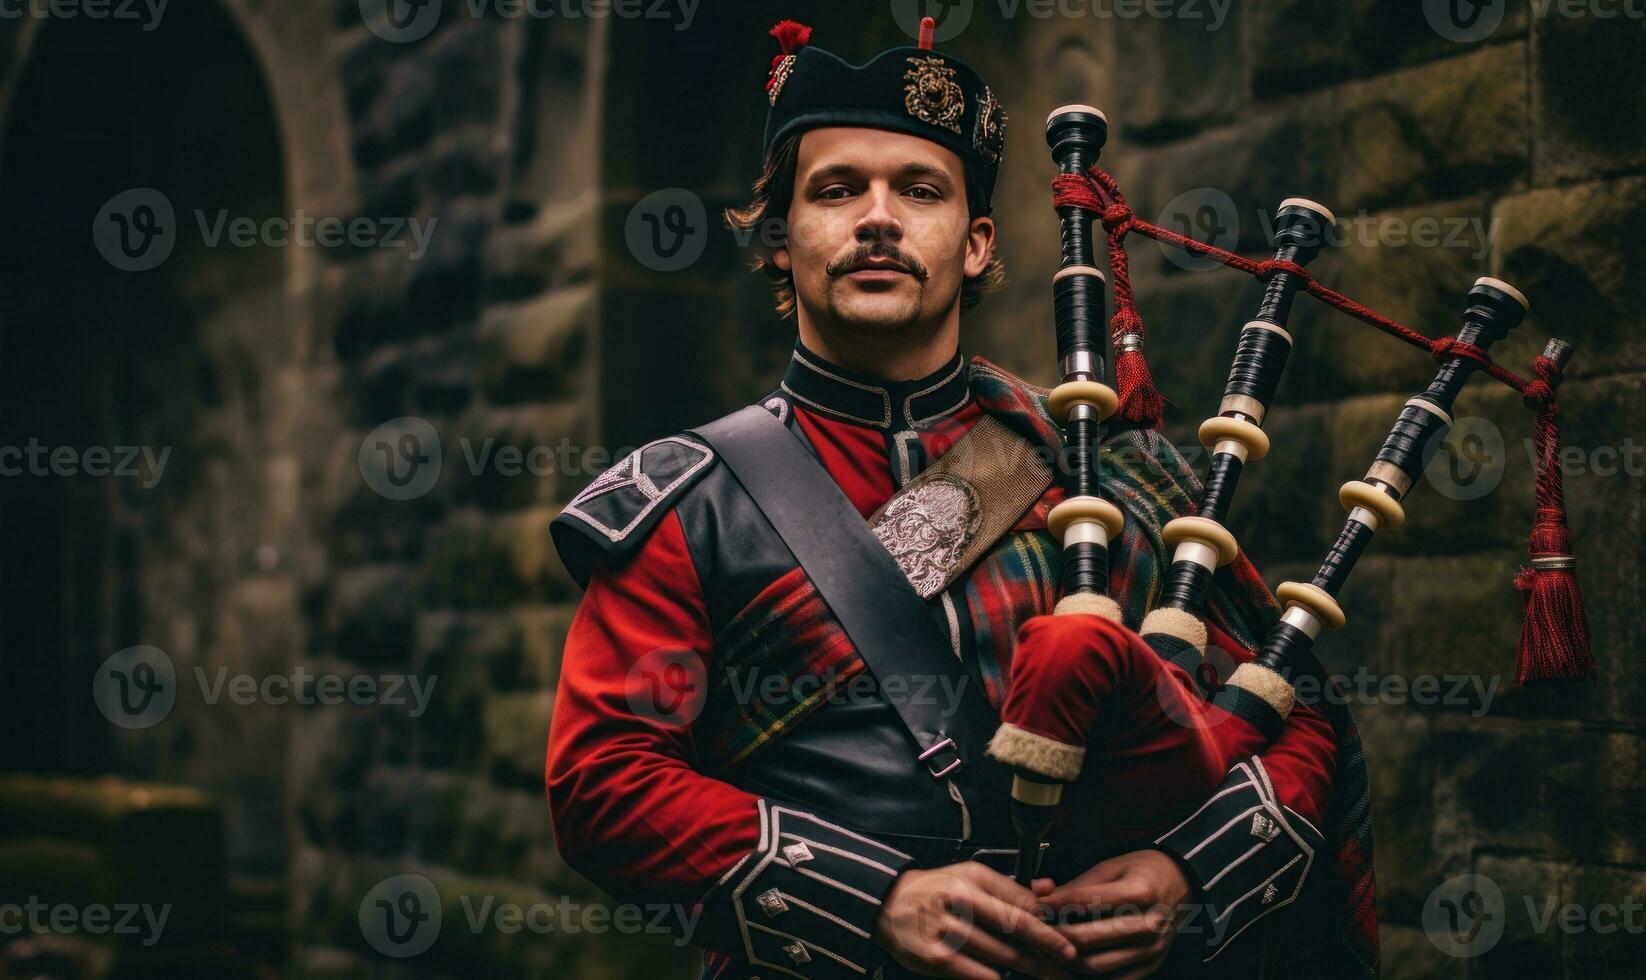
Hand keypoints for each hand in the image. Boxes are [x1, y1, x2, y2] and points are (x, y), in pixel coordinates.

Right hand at [873, 861, 1077, 978]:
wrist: (889, 904)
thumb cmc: (937, 889)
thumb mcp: (971, 876)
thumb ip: (1011, 887)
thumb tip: (1049, 890)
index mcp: (973, 879)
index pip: (1021, 904)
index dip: (1049, 926)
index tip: (1069, 941)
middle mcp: (961, 902)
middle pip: (1016, 929)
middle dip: (1049, 950)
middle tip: (1072, 963)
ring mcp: (947, 932)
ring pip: (1001, 956)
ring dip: (1031, 969)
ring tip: (1052, 975)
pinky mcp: (936, 958)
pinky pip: (978, 974)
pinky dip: (996, 978)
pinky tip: (1007, 978)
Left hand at [1039, 850, 1192, 977]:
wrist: (1180, 884)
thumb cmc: (1143, 873)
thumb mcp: (1110, 868)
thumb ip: (1074, 885)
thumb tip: (1039, 892)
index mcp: (1140, 893)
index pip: (1084, 903)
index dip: (1053, 904)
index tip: (1035, 904)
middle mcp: (1149, 925)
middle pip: (1087, 940)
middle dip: (1053, 935)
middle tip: (1035, 929)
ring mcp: (1151, 950)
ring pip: (1095, 966)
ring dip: (1065, 959)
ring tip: (1049, 946)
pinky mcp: (1149, 967)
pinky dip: (1086, 976)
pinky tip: (1071, 963)